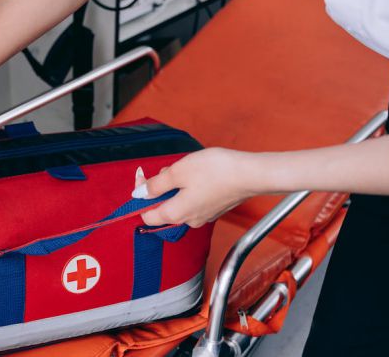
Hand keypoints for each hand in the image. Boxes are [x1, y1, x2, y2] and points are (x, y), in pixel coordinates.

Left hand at [132, 148, 258, 227]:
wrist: (250, 174)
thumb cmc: (215, 171)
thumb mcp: (177, 172)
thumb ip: (155, 185)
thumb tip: (139, 194)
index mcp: (175, 214)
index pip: (146, 215)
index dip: (141, 196)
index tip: (144, 177)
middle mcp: (188, 221)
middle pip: (163, 207)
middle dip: (161, 187)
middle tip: (170, 168)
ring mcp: (203, 216)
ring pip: (179, 202)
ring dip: (177, 185)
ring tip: (187, 168)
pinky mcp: (214, 209)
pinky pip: (193, 200)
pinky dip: (191, 188)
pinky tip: (199, 174)